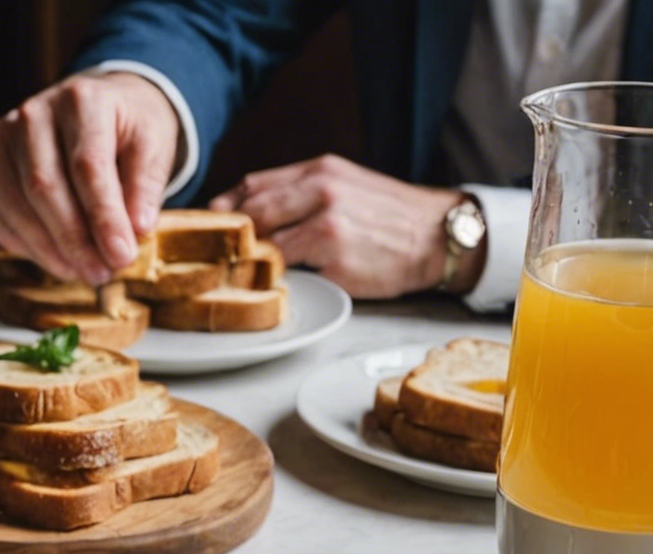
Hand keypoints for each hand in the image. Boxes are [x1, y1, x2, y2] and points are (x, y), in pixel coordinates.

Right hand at [0, 71, 179, 284]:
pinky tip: (53, 257)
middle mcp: (31, 115)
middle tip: (102, 272)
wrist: (93, 108)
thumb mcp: (153, 146)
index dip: (103, 217)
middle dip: (75, 240)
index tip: (122, 254)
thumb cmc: (123, 128)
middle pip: (44, 186)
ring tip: (82, 271)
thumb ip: (146, 186)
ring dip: (49, 250)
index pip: (87, 166)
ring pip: (16, 206)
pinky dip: (23, 245)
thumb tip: (137, 230)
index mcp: (80, 100)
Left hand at [208, 154, 476, 298]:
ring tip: (243, 272)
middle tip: (218, 254)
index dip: (225, 207)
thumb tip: (253, 210)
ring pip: (265, 240)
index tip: (212, 226)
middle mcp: (321, 190)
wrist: (440, 235)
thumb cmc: (391, 217)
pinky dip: (276, 277)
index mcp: (320, 170)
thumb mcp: (348, 185)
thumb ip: (303, 192)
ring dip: (250, 258)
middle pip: (251, 210)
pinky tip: (272, 285)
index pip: (252, 184)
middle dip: (230, 234)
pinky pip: (289, 270)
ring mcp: (327, 223)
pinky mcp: (335, 257)